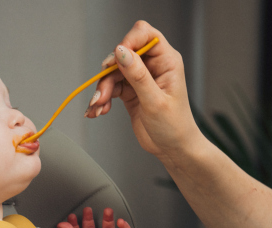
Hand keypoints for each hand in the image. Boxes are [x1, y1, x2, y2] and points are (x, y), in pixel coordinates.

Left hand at [57, 207, 131, 227]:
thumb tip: (61, 224)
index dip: (75, 223)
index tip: (72, 216)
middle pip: (93, 227)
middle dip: (89, 217)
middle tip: (87, 210)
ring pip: (109, 227)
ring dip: (108, 218)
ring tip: (107, 211)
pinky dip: (124, 226)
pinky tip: (120, 222)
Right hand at [85, 20, 201, 162]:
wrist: (172, 148)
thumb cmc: (174, 126)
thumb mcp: (155, 101)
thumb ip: (138, 76)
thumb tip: (121, 52)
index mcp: (166, 61)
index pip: (144, 35)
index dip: (127, 43)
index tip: (114, 62)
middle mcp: (152, 66)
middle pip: (122, 57)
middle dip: (108, 76)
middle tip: (101, 97)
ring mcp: (140, 79)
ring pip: (113, 74)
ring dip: (102, 91)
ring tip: (97, 108)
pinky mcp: (131, 93)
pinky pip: (111, 89)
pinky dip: (102, 100)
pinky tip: (98, 111)